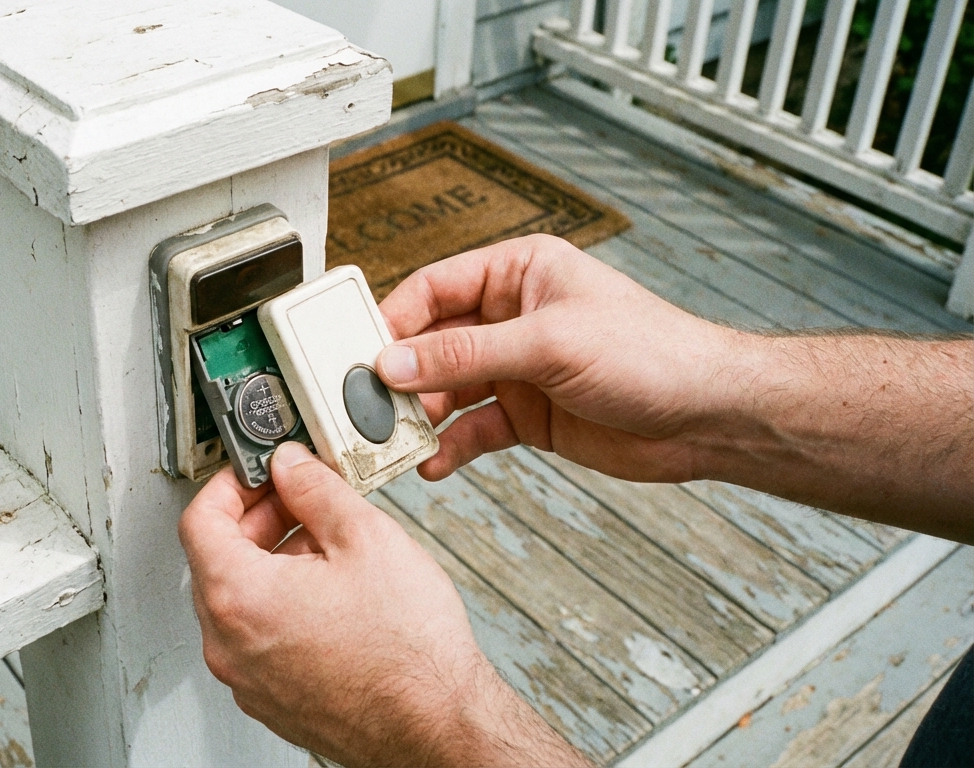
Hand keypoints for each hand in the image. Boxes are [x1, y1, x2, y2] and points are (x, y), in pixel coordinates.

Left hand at [179, 441, 587, 766]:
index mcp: (239, 597)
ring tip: (327, 544)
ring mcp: (247, 678)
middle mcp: (229, 644)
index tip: (259, 471)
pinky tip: (330, 591)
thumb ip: (316, 489)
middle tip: (300, 498)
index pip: (200, 520)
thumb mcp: (365, 537)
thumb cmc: (407, 651)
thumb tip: (292, 467)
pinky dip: (281, 604)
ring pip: (240, 600)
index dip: (230, 483)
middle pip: (217, 560)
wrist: (436, 725)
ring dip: (273, 561)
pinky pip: (259, 637)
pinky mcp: (270, 699)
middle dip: (258, 519)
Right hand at [375, 234, 747, 483]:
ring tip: (394, 443)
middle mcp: (511, 318)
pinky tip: (434, 464)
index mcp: (518, 273)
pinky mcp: (527, 415)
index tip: (358, 355)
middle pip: (431, 343)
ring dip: (419, 418)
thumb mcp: (549, 344)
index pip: (433, 289)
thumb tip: (395, 362)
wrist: (708, 416)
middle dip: (398, 377)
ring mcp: (517, 369)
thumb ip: (466, 354)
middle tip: (365, 406)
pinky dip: (450, 448)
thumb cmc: (653, 352)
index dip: (392, 321)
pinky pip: (473, 429)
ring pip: (446, 391)